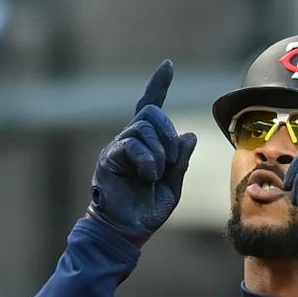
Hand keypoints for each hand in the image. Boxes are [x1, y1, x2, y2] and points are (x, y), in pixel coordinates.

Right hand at [83, 60, 197, 246]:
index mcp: (145, 144)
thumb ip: (180, 160)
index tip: (167, 66)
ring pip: (143, 127)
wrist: (127, 230)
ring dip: (159, 151)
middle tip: (169, 162)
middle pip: (151, 113)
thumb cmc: (147, 210)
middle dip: (168, 134)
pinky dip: (147, 159)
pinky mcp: (108, 159)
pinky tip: (148, 176)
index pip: (150, 106)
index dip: (158, 85)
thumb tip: (189, 136)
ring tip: (155, 175)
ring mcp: (117, 148)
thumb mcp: (173, 184)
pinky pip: (131, 144)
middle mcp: (128, 140)